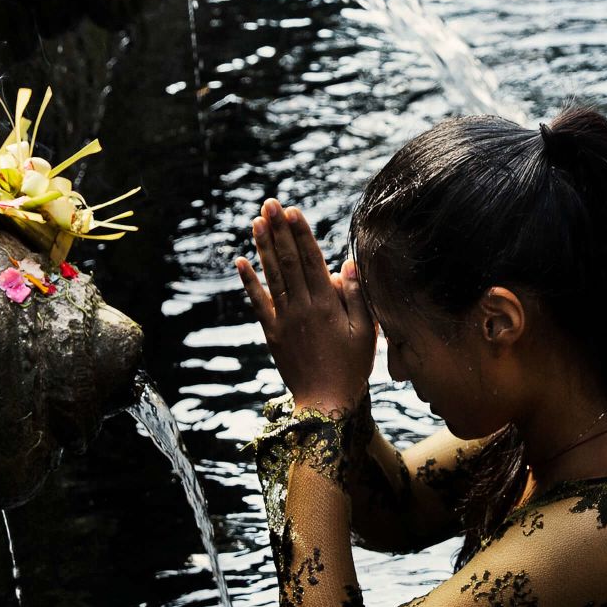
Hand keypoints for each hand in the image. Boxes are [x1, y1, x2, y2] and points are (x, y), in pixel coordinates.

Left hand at [235, 199, 374, 415]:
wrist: (325, 403)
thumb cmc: (352, 367)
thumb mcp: (366, 332)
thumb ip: (356, 296)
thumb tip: (346, 263)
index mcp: (326, 305)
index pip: (311, 260)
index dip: (300, 233)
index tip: (292, 211)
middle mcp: (302, 308)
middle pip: (288, 261)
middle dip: (278, 230)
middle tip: (270, 203)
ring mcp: (283, 320)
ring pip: (272, 276)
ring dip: (263, 247)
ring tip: (256, 221)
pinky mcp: (271, 333)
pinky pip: (258, 302)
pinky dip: (249, 281)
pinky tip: (240, 261)